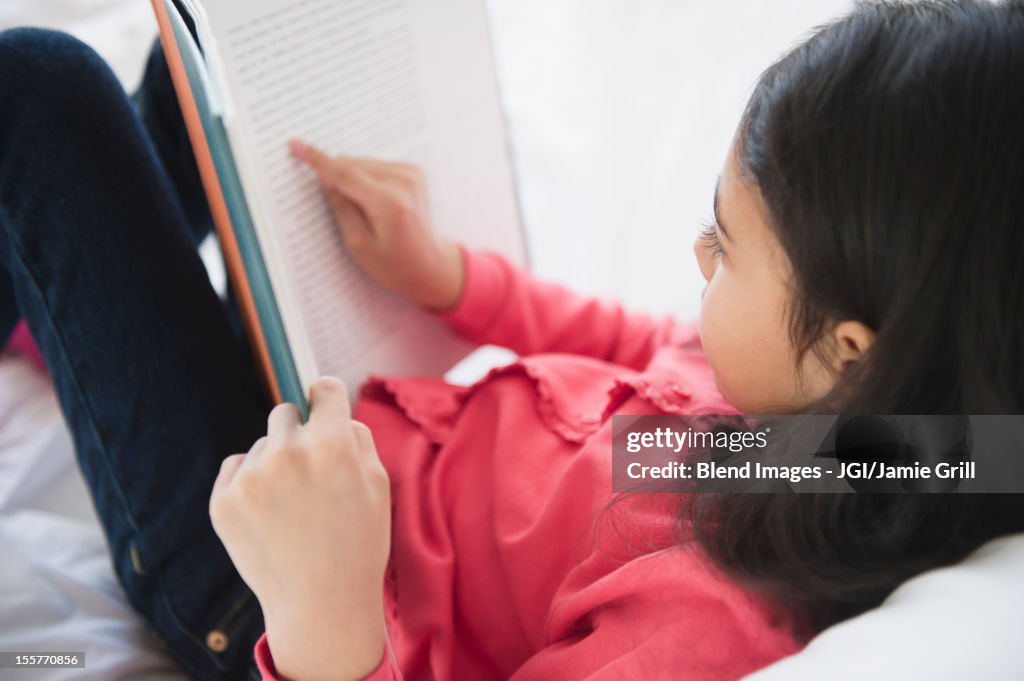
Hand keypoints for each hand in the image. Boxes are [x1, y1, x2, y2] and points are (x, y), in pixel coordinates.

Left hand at [209, 377, 389, 680]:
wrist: (321, 605)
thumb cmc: (358, 543)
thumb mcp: (379, 485)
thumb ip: (357, 437)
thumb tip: (332, 408)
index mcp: (332, 445)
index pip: (324, 388)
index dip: (327, 397)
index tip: (324, 404)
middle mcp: (288, 453)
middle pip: (286, 412)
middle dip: (299, 434)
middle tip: (310, 473)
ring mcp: (251, 478)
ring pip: (263, 444)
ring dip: (275, 462)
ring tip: (292, 507)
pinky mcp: (222, 501)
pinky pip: (236, 467)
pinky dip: (249, 482)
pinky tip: (269, 514)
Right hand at [290, 139, 464, 310]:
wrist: (430, 265)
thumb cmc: (394, 264)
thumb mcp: (358, 245)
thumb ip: (340, 209)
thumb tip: (325, 179)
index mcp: (390, 204)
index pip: (345, 174)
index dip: (318, 161)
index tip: (296, 146)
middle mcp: (404, 182)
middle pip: (352, 166)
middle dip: (336, 179)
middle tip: (344, 210)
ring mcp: (412, 174)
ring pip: (362, 164)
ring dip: (351, 180)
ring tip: (366, 213)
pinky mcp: (413, 171)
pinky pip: (375, 166)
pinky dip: (365, 179)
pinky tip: (373, 203)